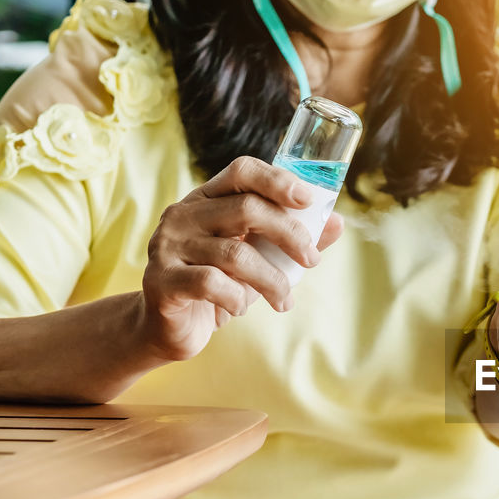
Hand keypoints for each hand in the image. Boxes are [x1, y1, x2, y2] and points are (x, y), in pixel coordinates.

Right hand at [138, 156, 343, 361]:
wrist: (170, 326)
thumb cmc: (220, 285)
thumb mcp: (259, 259)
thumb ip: (292, 240)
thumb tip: (337, 222)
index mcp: (206, 199)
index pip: (242, 171)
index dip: (278, 181)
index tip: (309, 200)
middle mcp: (183, 214)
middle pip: (247, 208)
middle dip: (290, 235)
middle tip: (311, 261)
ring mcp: (168, 245)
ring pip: (236, 254)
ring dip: (272, 280)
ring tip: (283, 300)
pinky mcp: (162, 280)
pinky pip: (212, 284)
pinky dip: (237, 298)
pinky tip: (240, 307)